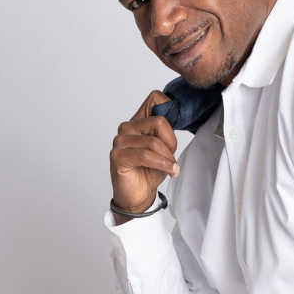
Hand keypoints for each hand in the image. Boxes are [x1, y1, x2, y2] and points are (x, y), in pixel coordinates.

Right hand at [110, 91, 179, 222]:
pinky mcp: (117, 156)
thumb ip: (166, 132)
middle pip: (159, 121)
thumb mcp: (164, 148)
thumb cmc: (149, 172)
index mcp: (138, 122)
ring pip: (153, 142)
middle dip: (171, 142)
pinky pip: (145, 155)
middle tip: (173, 158)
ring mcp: (119, 141)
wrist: (138, 196)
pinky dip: (161, 164)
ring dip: (167, 158)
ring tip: (171, 168)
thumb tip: (176, 116)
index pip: (155, 98)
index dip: (170, 110)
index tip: (174, 132)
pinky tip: (169, 170)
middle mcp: (127, 128)